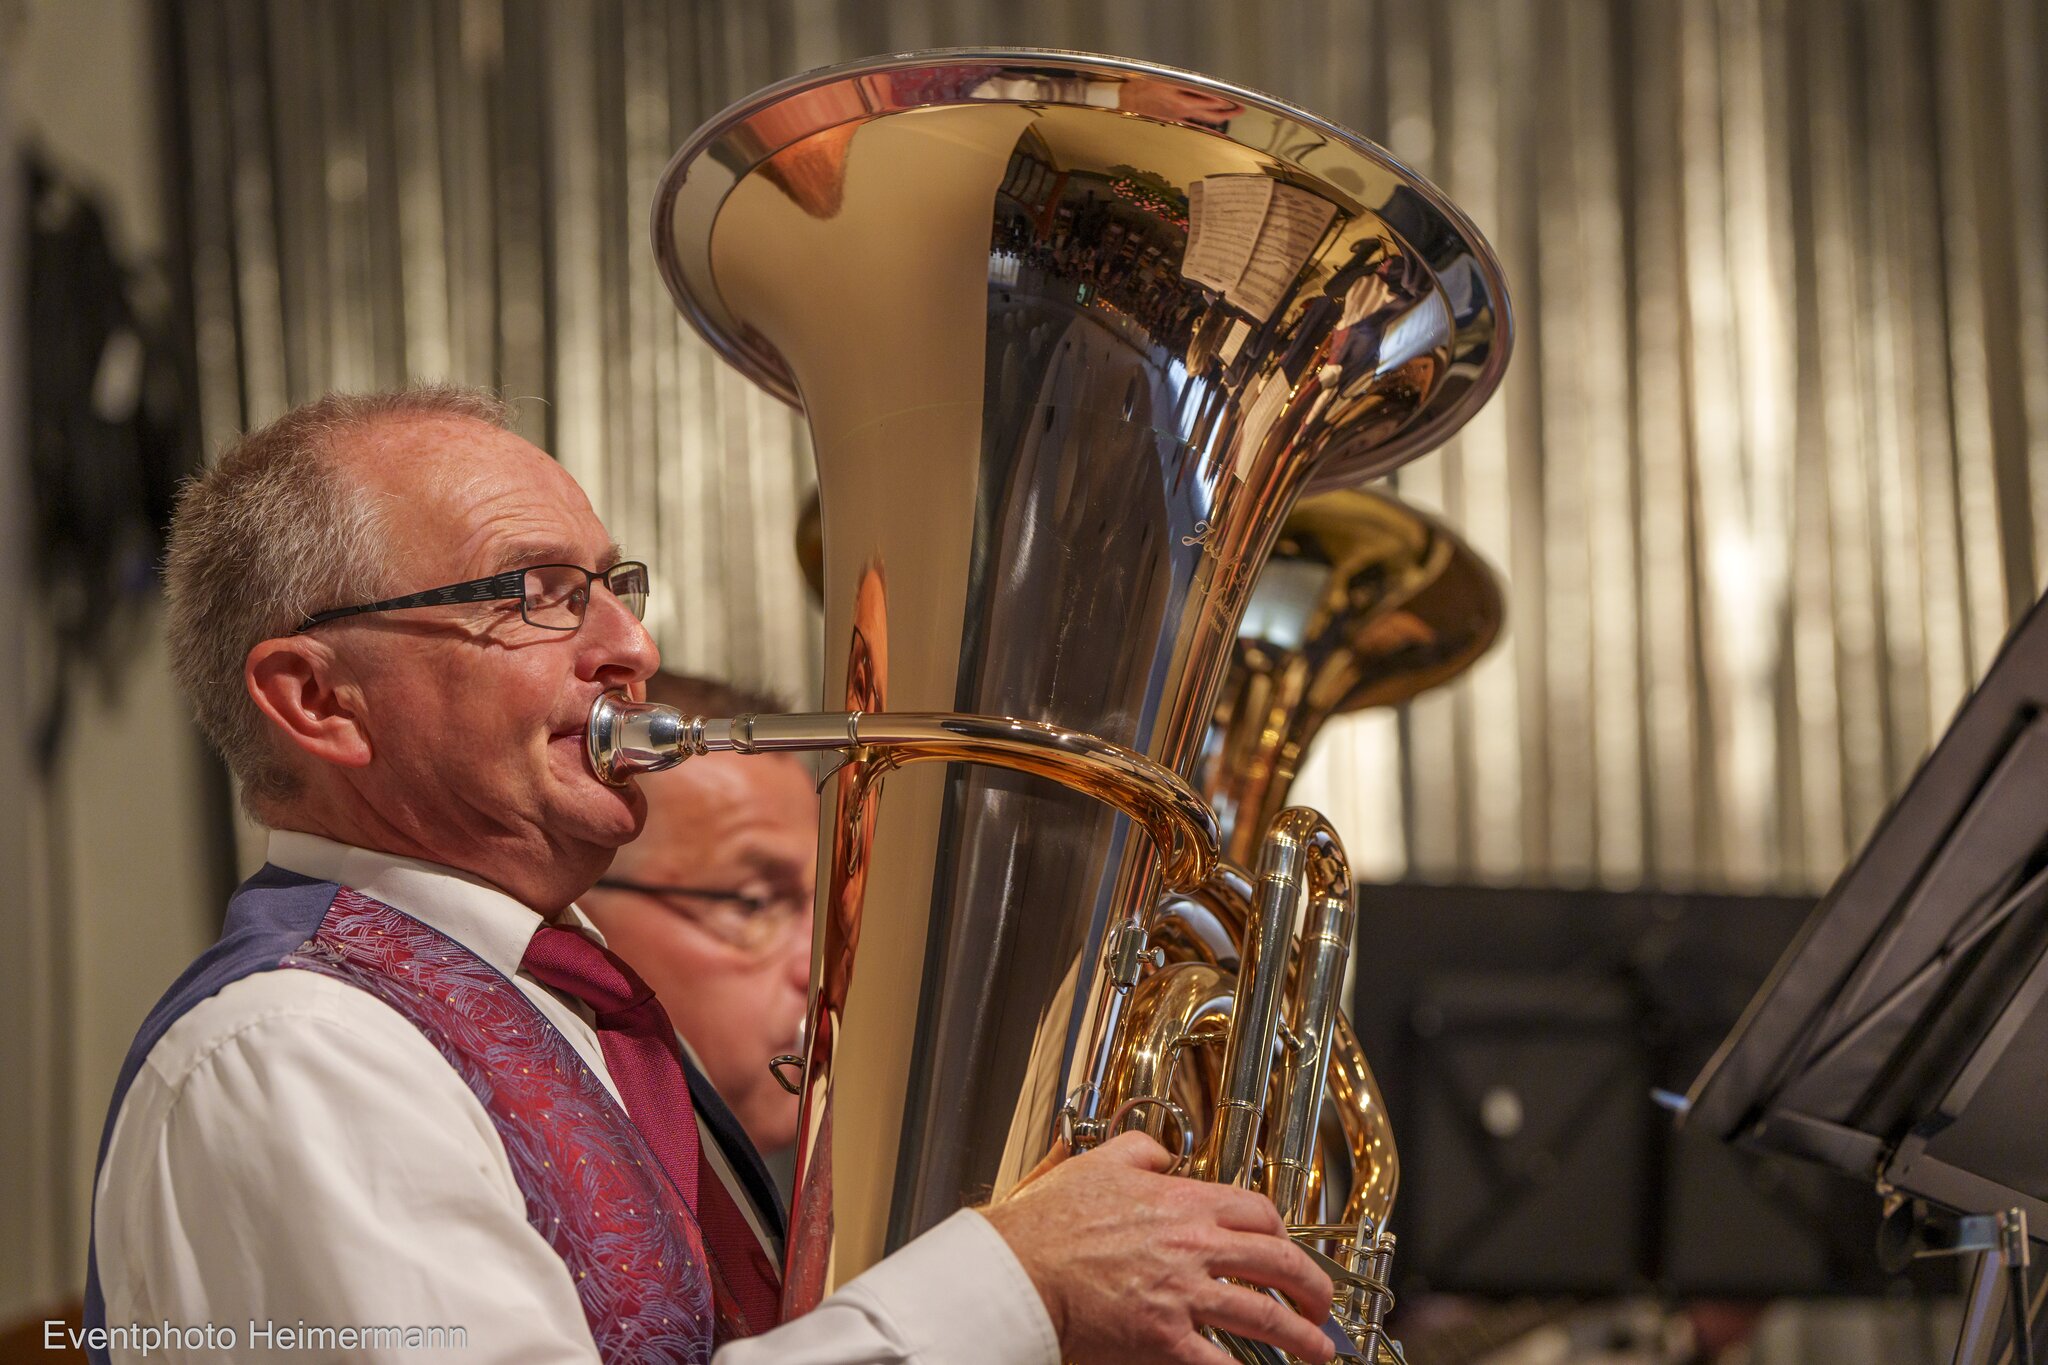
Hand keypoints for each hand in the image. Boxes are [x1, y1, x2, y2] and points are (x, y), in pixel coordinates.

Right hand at [980, 1131, 1335, 1364]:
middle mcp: (1194, 1247)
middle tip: (1321, 1304)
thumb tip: (1164, 1153)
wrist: (1021, 1270)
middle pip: (1279, 1263)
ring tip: (1318, 1349)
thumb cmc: (1052, 1223)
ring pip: (1264, 1316)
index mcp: (1185, 1202)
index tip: (1287, 1248)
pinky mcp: (1164, 1340)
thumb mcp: (1102, 1163)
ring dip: (1301, 1336)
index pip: (1260, 1213)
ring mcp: (1183, 1296)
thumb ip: (1142, 1151)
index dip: (1284, 1233)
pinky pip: (1221, 1363)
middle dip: (1312, 1287)